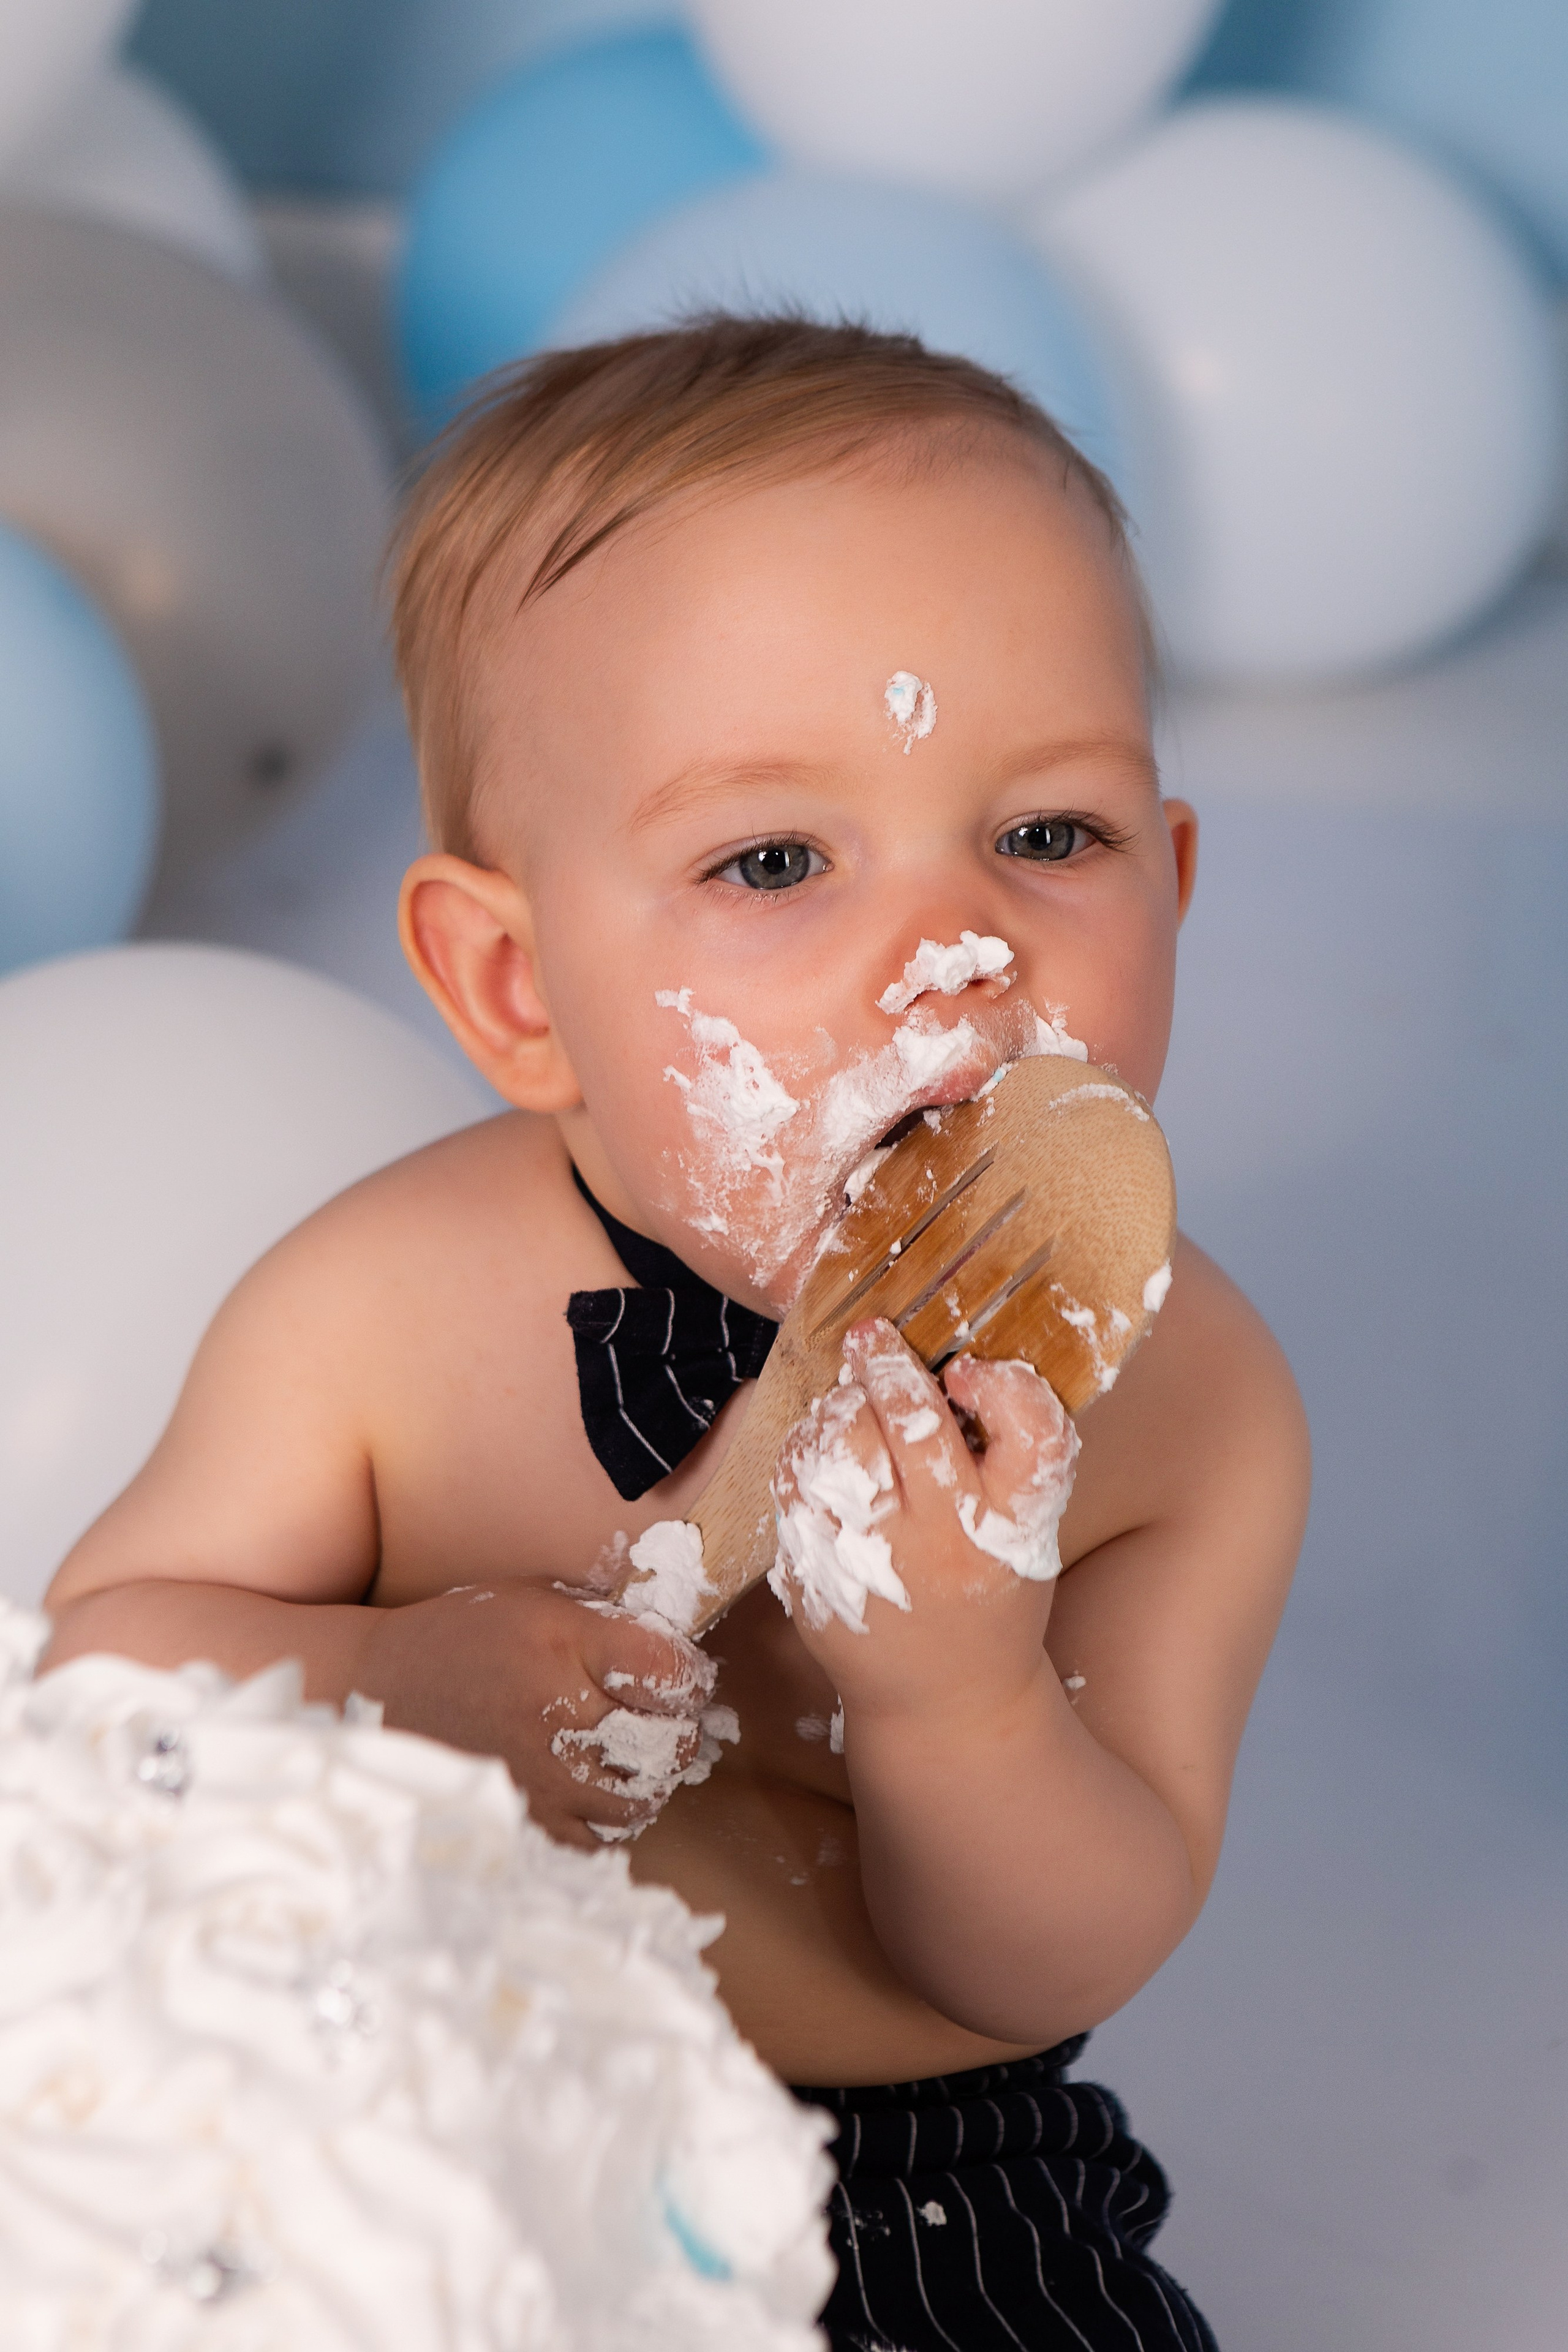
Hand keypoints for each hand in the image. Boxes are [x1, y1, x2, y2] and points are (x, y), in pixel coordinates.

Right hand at [359, 1578, 721, 1848]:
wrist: (378, 1686)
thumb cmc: (465, 1635)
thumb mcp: (537, 1600)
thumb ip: (606, 1623)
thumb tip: (676, 1651)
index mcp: (566, 1646)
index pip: (671, 1672)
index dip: (691, 1677)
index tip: (682, 1679)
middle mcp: (557, 1713)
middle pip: (666, 1742)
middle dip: (678, 1731)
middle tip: (661, 1721)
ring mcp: (541, 1776)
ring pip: (640, 1800)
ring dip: (649, 1780)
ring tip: (630, 1758)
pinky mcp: (522, 1818)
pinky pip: (596, 1839)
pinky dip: (607, 1819)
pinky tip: (593, 1788)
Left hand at [769, 1318, 1078, 1730]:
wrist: (945, 1704)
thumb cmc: (990, 1599)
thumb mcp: (1027, 1535)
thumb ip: (1009, 1457)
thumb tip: (955, 1363)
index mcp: (1012, 1529)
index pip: (1032, 1432)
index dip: (1005, 1385)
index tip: (969, 1369)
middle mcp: (945, 1544)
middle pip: (915, 1425)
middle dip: (888, 1365)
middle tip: (875, 1337)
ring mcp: (873, 1562)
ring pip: (841, 1447)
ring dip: (840, 1405)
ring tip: (848, 1398)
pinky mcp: (816, 1576)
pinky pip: (794, 1487)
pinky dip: (803, 1452)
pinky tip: (819, 1448)